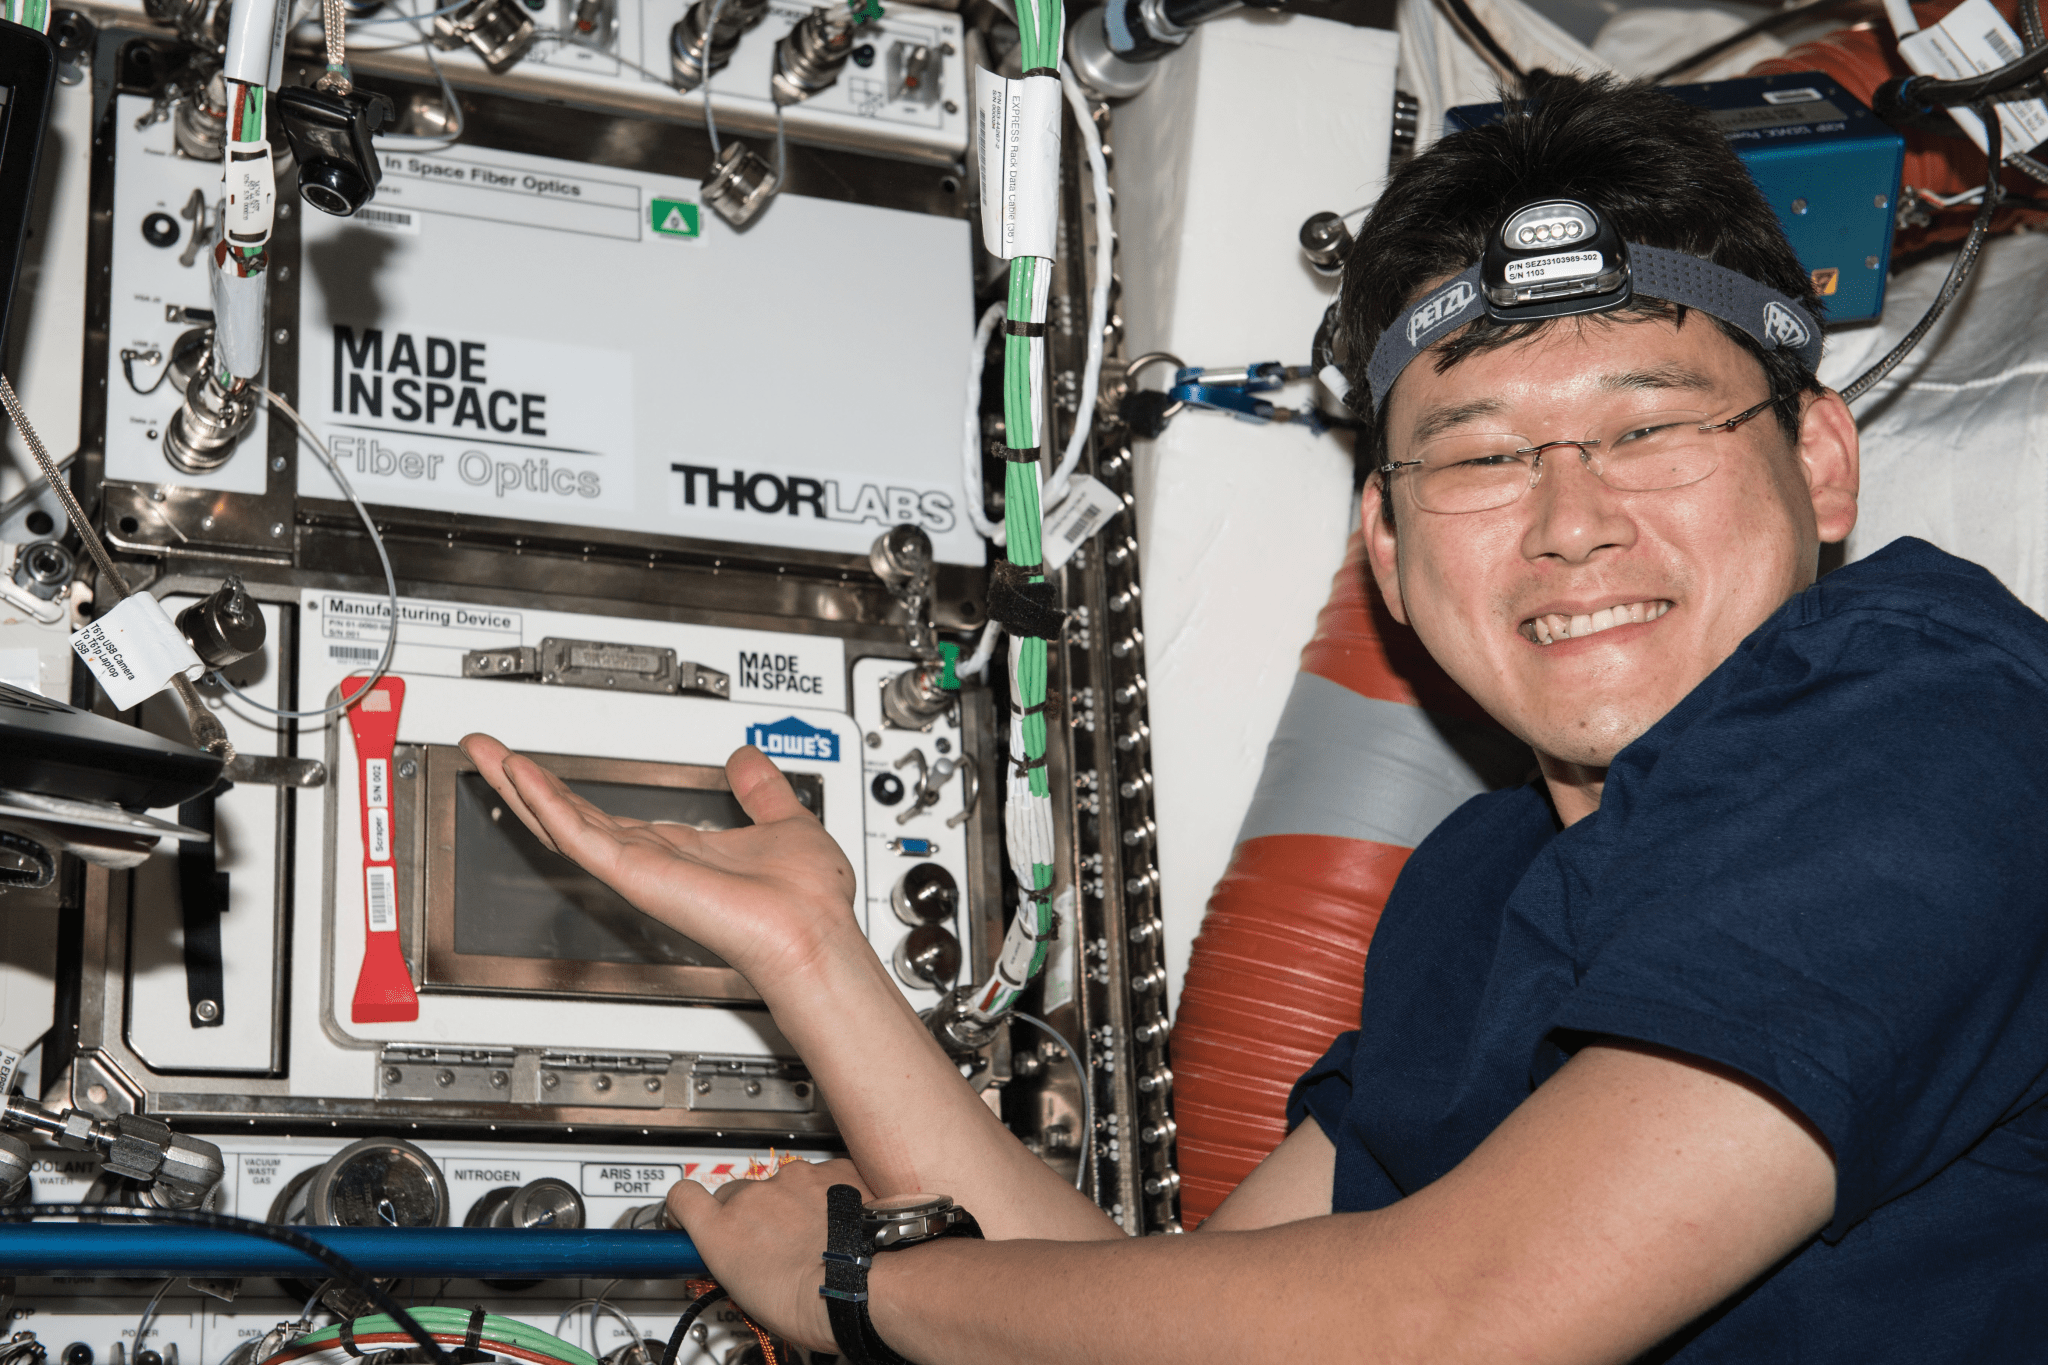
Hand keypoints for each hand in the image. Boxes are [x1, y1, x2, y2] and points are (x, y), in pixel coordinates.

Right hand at [458, 735, 859, 982]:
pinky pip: (582, 836)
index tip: (538, 765)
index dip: (568, 790)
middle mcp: (651, 861)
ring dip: (523, 787)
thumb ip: (762, 791)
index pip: (605, 816)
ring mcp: (640, 870)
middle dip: (526, 784)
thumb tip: (749, 760)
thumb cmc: (806, 900)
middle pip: (570, 817)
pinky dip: (550, 806)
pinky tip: (524, 779)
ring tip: (489, 755)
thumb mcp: (782, 822)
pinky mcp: (637, 874)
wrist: (812, 932)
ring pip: (564, 824)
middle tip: (488, 751)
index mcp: (678, 850)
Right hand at [665, 1158, 863, 1354]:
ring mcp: (792, 1180)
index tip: (688, 1213)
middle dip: (748, 1214)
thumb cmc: (812, 1305)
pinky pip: (820, 1178)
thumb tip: (740, 1260)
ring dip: (791, 1205)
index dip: (684, 1205)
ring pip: (782, 1185)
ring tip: (814, 1238)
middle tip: (770, 1243)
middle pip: (735, 1193)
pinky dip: (826, 1195)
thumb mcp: (750, 1297)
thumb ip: (735, 1262)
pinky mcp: (828, 1171)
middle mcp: (752, 1197)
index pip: (682, 1198)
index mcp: (723, 1231)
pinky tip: (837, 1222)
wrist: (864, 1287)